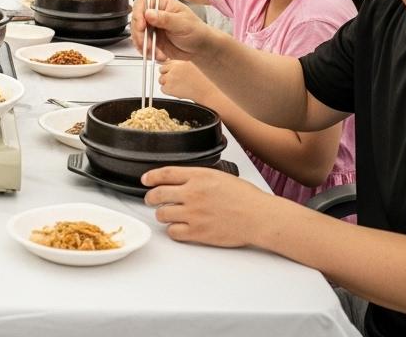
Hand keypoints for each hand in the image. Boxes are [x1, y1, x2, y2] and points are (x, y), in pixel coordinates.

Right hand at [130, 0, 213, 60]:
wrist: (200, 48)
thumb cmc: (196, 31)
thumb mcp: (183, 23)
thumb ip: (165, 18)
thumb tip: (148, 13)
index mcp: (162, 3)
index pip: (142, 3)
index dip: (138, 14)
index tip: (142, 26)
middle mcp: (154, 14)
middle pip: (136, 20)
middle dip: (140, 34)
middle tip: (148, 45)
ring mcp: (151, 27)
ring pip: (136, 34)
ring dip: (143, 45)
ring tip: (156, 53)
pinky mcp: (150, 39)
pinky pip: (141, 45)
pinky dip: (147, 52)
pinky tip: (158, 55)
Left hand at [142, 166, 278, 246]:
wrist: (259, 217)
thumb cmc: (246, 198)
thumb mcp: (220, 176)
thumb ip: (198, 178)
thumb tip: (181, 181)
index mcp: (198, 176)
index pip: (165, 173)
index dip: (151, 176)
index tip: (146, 179)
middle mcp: (192, 194)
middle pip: (157, 194)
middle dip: (151, 197)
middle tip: (151, 199)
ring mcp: (193, 214)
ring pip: (162, 214)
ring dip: (162, 214)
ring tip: (168, 214)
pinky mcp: (197, 232)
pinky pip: (173, 232)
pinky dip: (173, 230)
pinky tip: (179, 227)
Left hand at [157, 59, 214, 102]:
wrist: (208, 91)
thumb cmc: (204, 80)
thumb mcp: (193, 65)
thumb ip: (180, 64)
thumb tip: (167, 62)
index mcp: (181, 60)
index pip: (167, 62)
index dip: (169, 68)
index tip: (173, 72)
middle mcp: (175, 68)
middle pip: (161, 69)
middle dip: (166, 75)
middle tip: (176, 81)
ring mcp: (171, 77)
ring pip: (161, 79)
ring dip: (167, 83)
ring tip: (179, 86)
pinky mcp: (169, 87)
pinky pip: (162, 89)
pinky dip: (168, 92)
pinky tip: (178, 91)